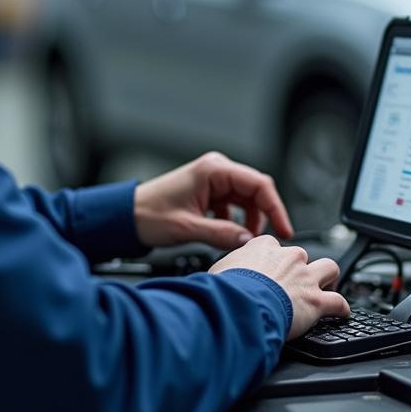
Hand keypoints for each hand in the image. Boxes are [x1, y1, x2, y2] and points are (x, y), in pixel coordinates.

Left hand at [134, 151, 293, 249]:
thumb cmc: (148, 214)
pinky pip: (233, 205)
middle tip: (270, 240)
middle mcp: (216, 170)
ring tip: (244, 240)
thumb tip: (249, 241)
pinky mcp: (208, 192)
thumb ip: (222, 235)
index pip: (258, 184)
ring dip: (249, 220)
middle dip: (264, 215)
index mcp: (213, 170)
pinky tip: (229, 235)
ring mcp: (212, 180)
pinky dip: (236, 221)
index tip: (284, 229)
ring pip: (246, 199)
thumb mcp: (188, 228)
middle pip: (255, 190)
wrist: (126, 216)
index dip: (275, 208)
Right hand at [209, 235, 349, 337]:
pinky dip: (341, 308)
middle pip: (301, 255)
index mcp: (264, 247)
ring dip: (328, 278)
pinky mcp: (317, 301)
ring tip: (325, 287)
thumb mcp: (218, 270)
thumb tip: (222, 274)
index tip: (268, 269)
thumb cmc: (226, 289)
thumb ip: (228, 267)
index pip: (272, 245)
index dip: (271, 259)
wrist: (241, 305)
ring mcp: (305, 278)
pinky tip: (340, 313)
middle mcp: (289, 257)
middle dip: (299, 268)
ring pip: (329, 268)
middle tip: (293, 283)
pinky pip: (338, 302)